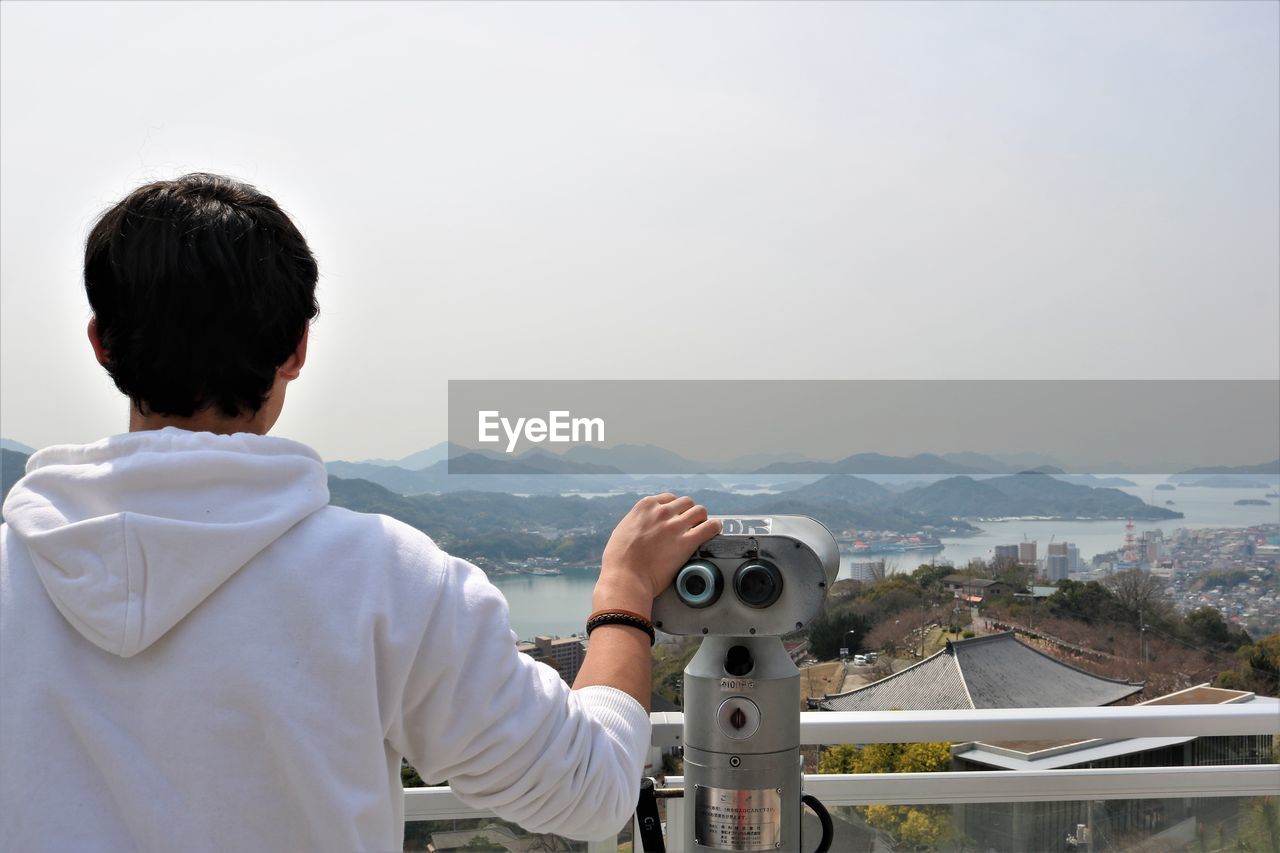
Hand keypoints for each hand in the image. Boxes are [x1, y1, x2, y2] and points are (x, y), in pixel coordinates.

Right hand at [594, 494, 720, 615]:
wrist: (625, 578)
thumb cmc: (619, 560)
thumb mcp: (623, 530)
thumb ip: (637, 522)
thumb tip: (643, 524)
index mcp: (645, 507)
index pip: (669, 499)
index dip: (675, 509)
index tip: (677, 517)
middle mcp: (661, 512)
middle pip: (686, 503)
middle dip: (689, 513)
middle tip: (690, 525)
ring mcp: (675, 526)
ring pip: (700, 511)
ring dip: (702, 520)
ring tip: (702, 529)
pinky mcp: (687, 542)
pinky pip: (710, 527)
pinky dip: (715, 528)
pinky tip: (714, 531)